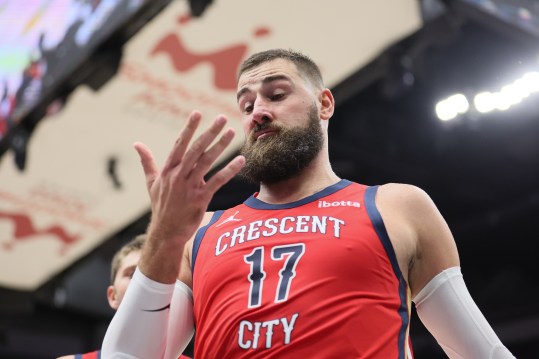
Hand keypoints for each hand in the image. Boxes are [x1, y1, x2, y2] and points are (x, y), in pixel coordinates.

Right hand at [134, 111, 244, 280]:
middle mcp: (178, 175)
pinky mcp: (200, 198)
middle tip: (221, 117)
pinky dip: (229, 170)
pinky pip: (217, 181)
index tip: (196, 113)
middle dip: (209, 132)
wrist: (165, 233)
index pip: (179, 144)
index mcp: (168, 169)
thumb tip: (136, 144)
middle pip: (196, 149)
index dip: (188, 128)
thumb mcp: (151, 183)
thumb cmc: (161, 206)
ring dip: (220, 146)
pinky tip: (240, 160)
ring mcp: (189, 187)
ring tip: (231, 132)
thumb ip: (147, 161)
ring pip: (207, 162)